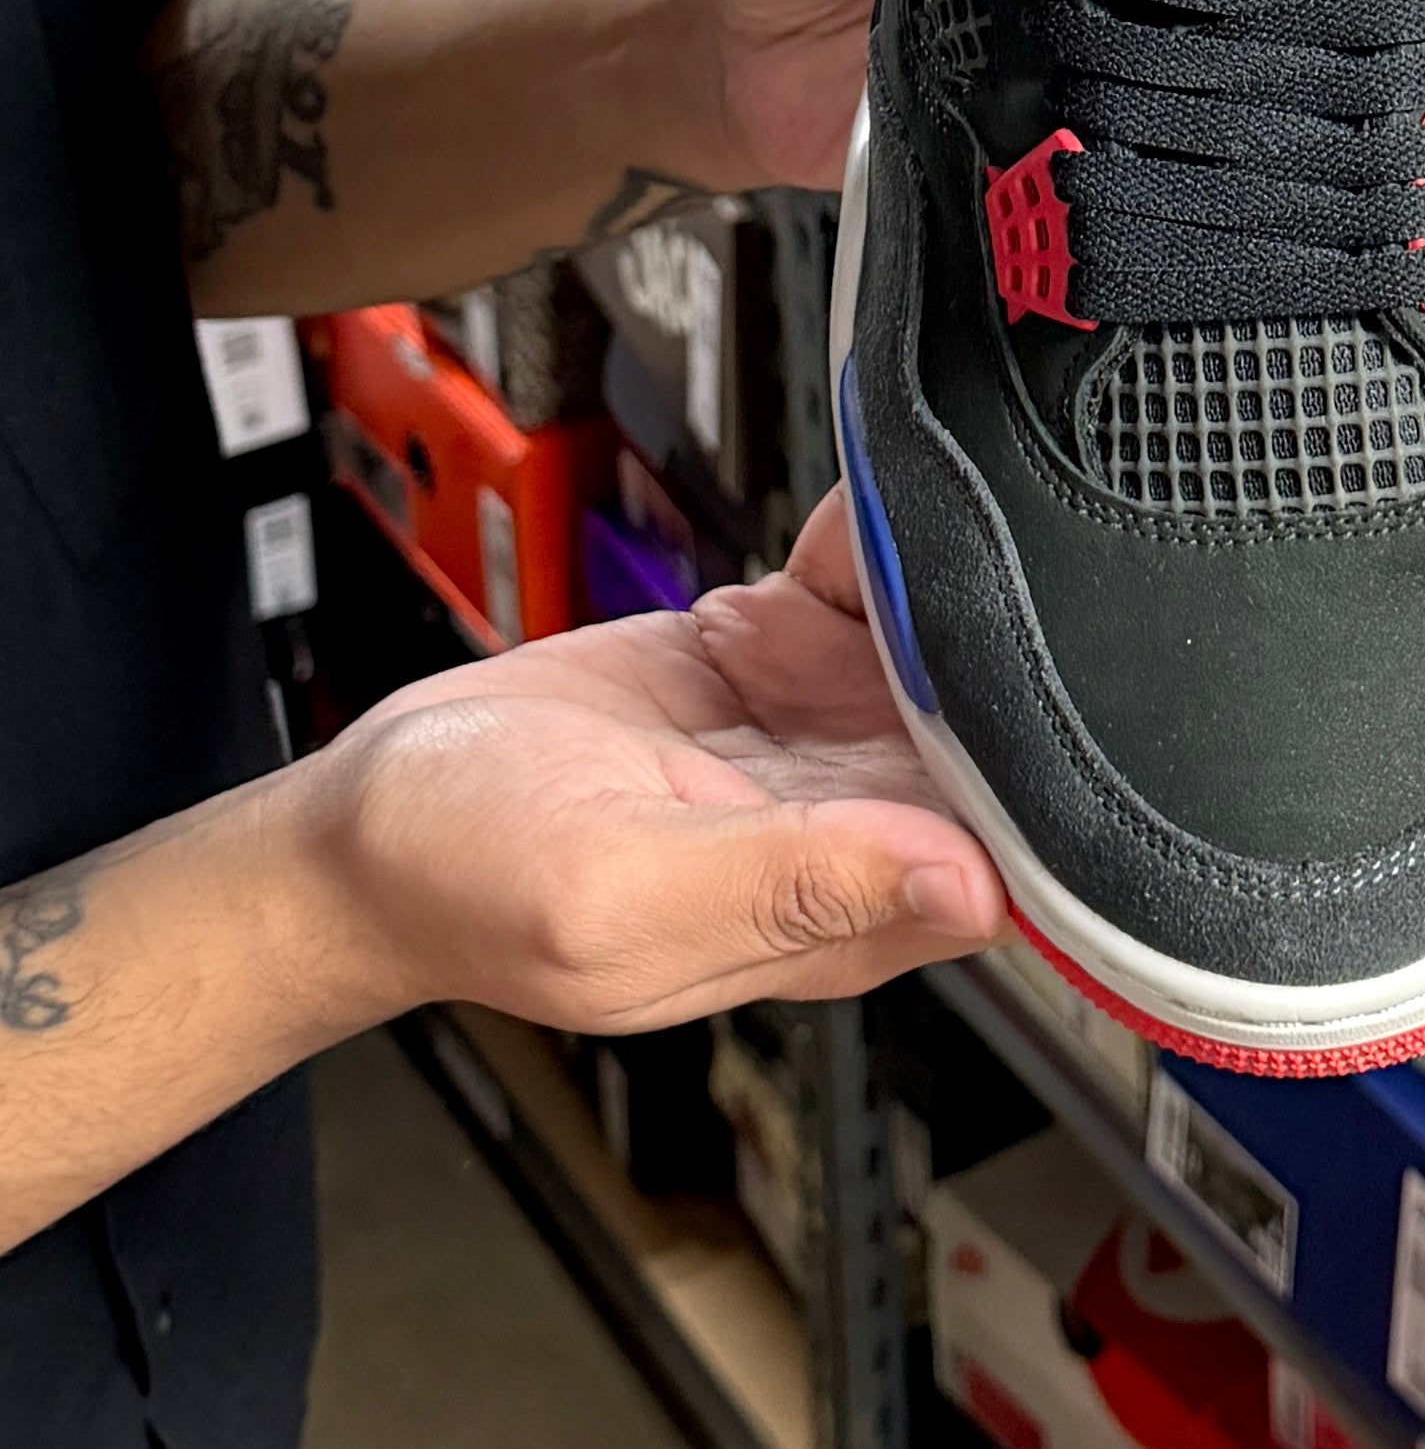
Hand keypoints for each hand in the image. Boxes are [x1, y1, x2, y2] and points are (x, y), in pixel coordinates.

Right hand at [319, 488, 1002, 1031]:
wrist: (369, 806)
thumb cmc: (462, 880)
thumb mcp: (617, 893)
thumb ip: (791, 887)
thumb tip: (968, 888)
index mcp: (837, 916)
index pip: (1004, 858)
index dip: (1030, 770)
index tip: (1018, 679)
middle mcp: (847, 833)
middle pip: (987, 740)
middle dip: (988, 652)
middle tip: (969, 568)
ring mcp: (813, 746)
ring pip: (933, 652)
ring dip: (930, 587)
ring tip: (901, 534)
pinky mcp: (771, 667)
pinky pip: (857, 601)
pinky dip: (865, 554)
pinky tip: (848, 532)